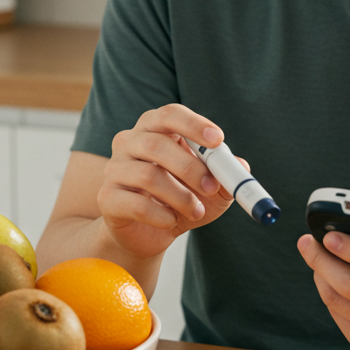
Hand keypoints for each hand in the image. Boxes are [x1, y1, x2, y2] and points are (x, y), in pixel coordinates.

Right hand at [96, 104, 239, 260]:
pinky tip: (171, 221)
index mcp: (154, 129)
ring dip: (181, 196)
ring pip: (149, 176)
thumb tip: (241, 167)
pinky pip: (137, 204)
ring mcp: (114, 169)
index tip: (218, 141)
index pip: (170, 115)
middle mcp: (129, 142)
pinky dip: (162, 215)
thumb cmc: (179, 200)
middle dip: (190, 167)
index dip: (194, 125)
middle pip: (156, 144)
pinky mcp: (107, 198)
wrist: (148, 234)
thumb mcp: (210, 189)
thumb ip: (225, 175)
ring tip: (196, 211)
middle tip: (213, 186)